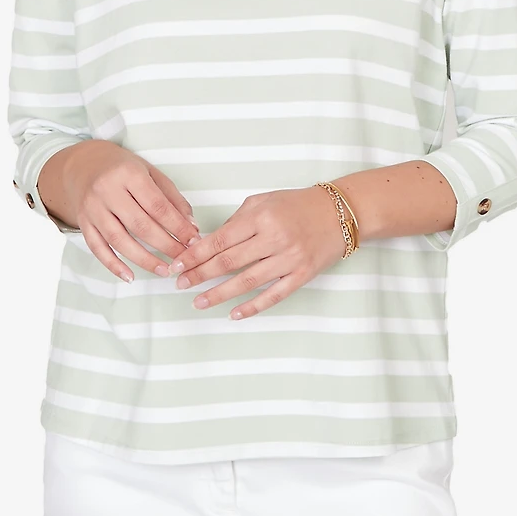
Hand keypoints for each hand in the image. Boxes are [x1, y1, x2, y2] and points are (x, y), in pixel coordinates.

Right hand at [62, 142, 200, 281]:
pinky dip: (113, 265)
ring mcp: (92, 208)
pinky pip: (97, 248)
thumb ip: (172, 198)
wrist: (84, 165)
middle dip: (165, 245)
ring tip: (164, 270)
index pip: (158, 206)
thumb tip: (191, 226)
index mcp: (128, 174)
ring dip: (144, 260)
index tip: (193, 240)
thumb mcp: (150, 172)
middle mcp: (107, 190)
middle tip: (183, 258)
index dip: (177, 226)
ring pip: (119, 240)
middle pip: (140, 225)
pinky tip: (130, 276)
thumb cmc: (122, 168)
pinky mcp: (83, 222)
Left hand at [167, 186, 347, 318]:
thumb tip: (209, 243)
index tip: (177, 264)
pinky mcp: (302, 274)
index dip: (195, 254)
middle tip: (180, 284)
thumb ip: (237, 221)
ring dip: (219, 294)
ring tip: (198, 302)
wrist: (339, 213)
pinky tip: (234, 314)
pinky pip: (274, 295)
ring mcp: (289, 258)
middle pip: (229, 262)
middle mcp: (274, 238)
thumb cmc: (296, 205)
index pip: (220, 239)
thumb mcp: (263, 202)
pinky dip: (253, 306)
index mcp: (261, 217)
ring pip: (247, 281)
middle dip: (200, 274)